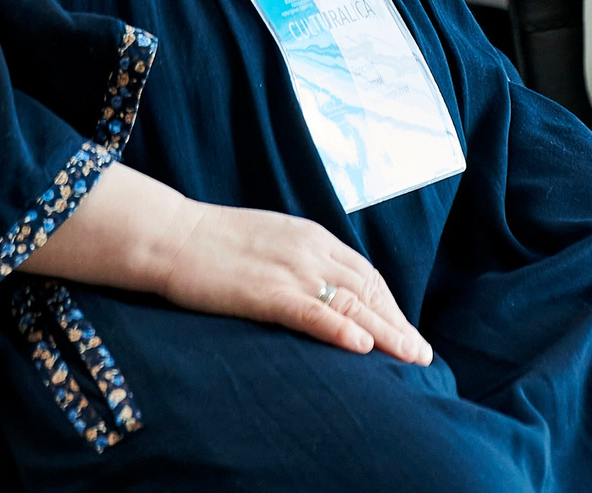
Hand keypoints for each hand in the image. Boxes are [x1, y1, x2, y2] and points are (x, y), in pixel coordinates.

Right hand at [21, 165, 431, 364]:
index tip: (405, 327)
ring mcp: (289, 270)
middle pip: (367, 290)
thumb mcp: (269, 239)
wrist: (171, 235)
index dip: (389, 302)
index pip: (364, 272)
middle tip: (421, 352)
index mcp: (311, 236)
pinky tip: (363, 347)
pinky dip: (340, 329)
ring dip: (386, 331)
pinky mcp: (266, 292)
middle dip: (398, 322)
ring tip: (411, 355)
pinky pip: (312, 313)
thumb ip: (301, 257)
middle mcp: (309, 249)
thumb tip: (324, 283)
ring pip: (350, 303)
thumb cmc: (213, 241)